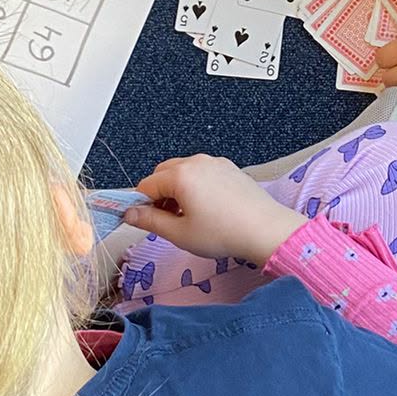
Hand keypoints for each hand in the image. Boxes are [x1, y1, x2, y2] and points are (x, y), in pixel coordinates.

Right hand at [125, 155, 297, 266]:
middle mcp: (197, 162)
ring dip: (176, 190)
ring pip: (183, 171)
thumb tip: (130, 214)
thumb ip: (150, 221)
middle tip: (166, 220)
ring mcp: (215, 163)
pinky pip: (203, 172)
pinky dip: (196, 186)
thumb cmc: (224, 233)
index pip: (146, 185)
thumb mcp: (180, 233)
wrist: (266, 230)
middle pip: (163, 173)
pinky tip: (206, 209)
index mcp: (181, 175)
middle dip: (158, 195)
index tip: (142, 221)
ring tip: (187, 217)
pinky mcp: (230, 168)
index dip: (140, 205)